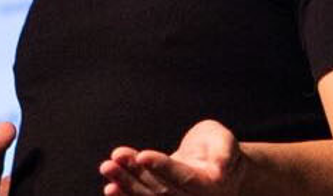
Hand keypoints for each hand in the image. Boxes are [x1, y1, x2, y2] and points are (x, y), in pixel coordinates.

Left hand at [99, 119, 243, 195]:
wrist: (217, 168)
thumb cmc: (220, 148)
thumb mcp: (225, 142)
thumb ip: (224, 151)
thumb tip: (221, 166)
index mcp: (210, 186)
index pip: (183, 178)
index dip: (162, 167)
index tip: (142, 155)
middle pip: (161, 191)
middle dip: (135, 175)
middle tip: (113, 160)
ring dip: (125, 184)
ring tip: (107, 168)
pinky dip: (126, 195)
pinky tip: (110, 187)